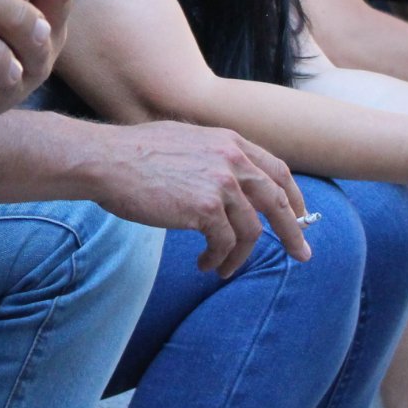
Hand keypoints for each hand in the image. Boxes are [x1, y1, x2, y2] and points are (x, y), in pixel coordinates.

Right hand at [88, 121, 310, 276]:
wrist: (106, 161)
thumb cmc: (134, 154)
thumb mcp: (185, 140)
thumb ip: (213, 155)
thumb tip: (228, 179)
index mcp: (229, 141)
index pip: (276, 169)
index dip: (293, 195)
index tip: (299, 216)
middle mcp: (231, 159)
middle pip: (277, 200)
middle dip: (293, 232)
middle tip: (301, 254)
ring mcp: (220, 183)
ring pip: (250, 230)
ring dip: (239, 255)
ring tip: (223, 268)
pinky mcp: (204, 208)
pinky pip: (224, 244)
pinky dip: (218, 258)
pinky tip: (204, 264)